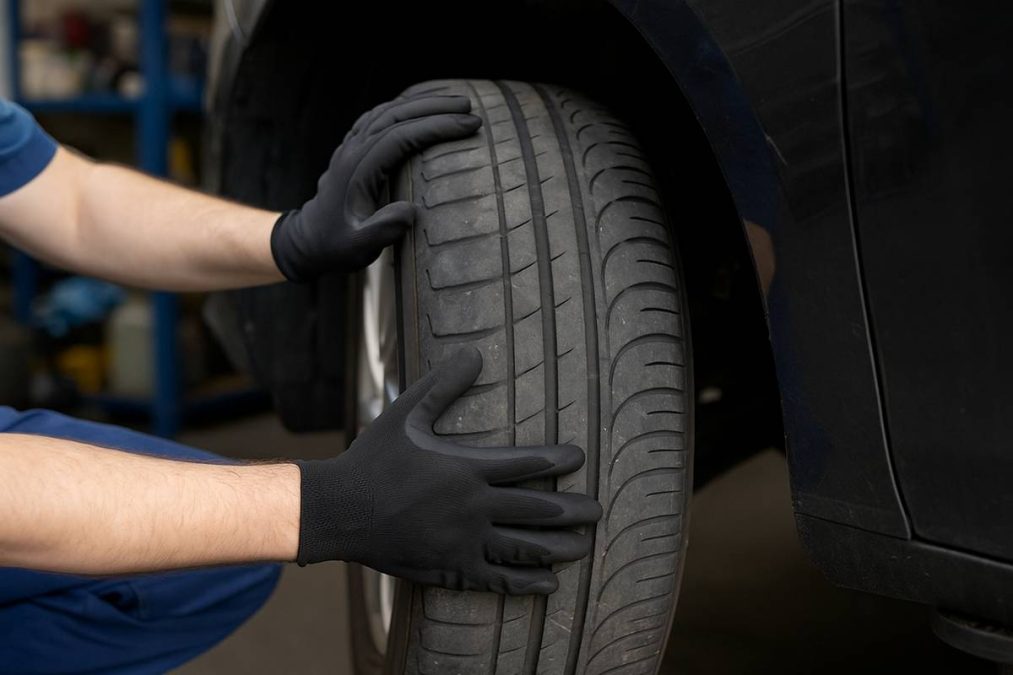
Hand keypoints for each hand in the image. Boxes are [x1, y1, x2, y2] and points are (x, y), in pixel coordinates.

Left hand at [270, 95, 481, 280]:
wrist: (309, 240)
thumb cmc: (337, 245)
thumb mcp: (359, 246)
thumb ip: (383, 230)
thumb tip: (411, 211)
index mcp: (358, 169)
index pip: (401, 136)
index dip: (435, 128)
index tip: (467, 126)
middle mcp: (354, 150)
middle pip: (396, 115)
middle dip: (435, 108)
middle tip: (469, 107)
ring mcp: (352, 145)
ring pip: (388, 110)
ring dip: (421, 102)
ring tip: (454, 100)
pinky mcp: (354, 147)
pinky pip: (379, 116)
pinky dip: (403, 105)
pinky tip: (421, 103)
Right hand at [295, 347, 601, 594]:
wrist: (338, 511)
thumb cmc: (373, 459)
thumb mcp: (406, 413)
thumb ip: (442, 385)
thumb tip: (474, 353)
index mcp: (465, 468)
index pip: (525, 463)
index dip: (557, 461)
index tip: (578, 458)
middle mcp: (471, 507)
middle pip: (536, 510)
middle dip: (572, 511)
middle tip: (597, 510)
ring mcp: (462, 542)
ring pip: (523, 548)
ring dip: (559, 549)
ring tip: (584, 548)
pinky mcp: (450, 569)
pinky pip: (496, 579)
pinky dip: (526, 582)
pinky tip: (549, 584)